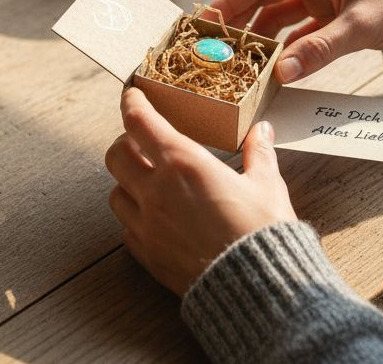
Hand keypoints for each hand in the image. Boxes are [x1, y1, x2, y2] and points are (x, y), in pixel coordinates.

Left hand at [105, 87, 296, 295]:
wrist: (255, 287)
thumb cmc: (262, 231)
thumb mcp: (266, 185)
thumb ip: (259, 153)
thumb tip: (262, 131)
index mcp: (183, 163)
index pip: (140, 122)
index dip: (132, 103)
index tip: (133, 94)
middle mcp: (156, 190)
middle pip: (116, 154)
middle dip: (126, 142)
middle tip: (144, 141)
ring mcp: (147, 225)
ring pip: (115, 191)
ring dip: (127, 180)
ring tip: (149, 180)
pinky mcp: (147, 254)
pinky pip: (126, 227)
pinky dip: (134, 216)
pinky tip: (155, 216)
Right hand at [209, 0, 382, 83]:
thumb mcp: (361, 26)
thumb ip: (319, 49)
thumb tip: (280, 74)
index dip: (228, 3)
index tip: (204, 26)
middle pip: (261, 1)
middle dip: (237, 26)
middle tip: (213, 52)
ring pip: (277, 20)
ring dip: (259, 42)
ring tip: (237, 67)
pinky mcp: (330, 18)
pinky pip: (296, 35)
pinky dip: (283, 51)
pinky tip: (271, 72)